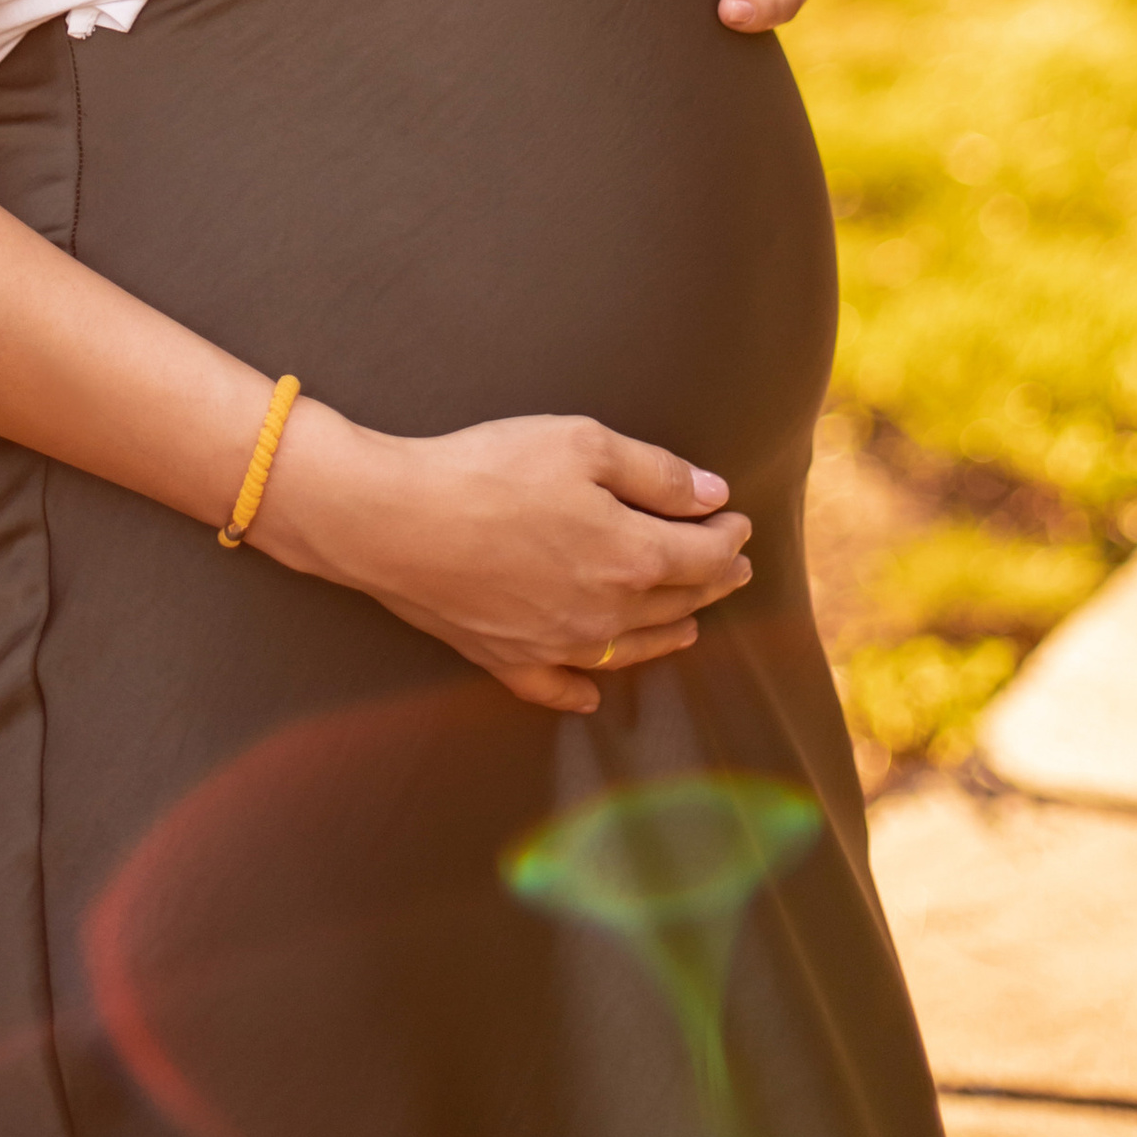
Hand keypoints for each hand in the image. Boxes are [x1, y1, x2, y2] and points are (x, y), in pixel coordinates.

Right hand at [254, 405, 753, 715]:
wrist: (397, 521)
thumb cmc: (490, 470)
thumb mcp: (582, 443)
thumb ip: (656, 473)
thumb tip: (713, 497)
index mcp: (631, 558)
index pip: (703, 556)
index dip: (729, 538)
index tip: (738, 521)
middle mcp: (605, 615)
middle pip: (676, 603)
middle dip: (711, 582)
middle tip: (730, 568)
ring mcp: (557, 647)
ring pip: (632, 650)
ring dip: (669, 635)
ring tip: (690, 624)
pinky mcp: (509, 662)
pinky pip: (558, 689)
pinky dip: (583, 693)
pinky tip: (593, 693)